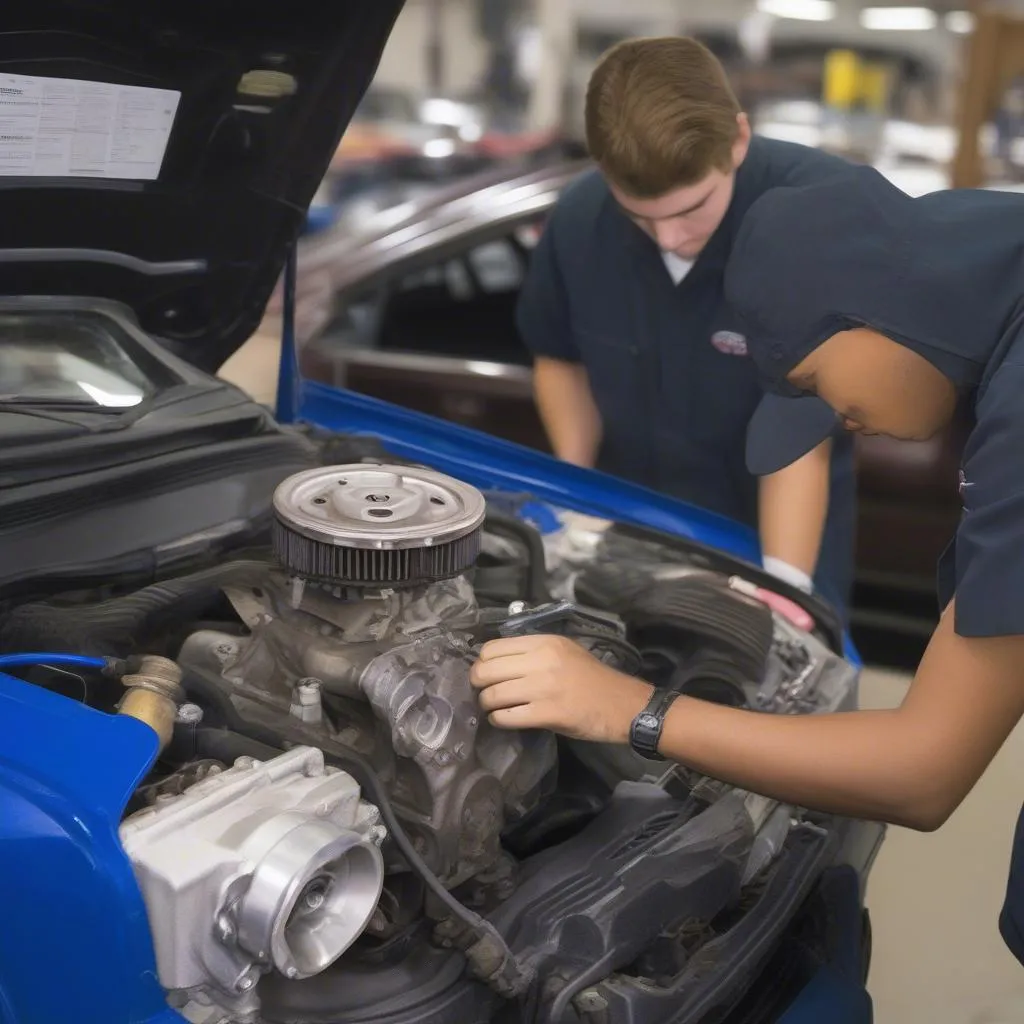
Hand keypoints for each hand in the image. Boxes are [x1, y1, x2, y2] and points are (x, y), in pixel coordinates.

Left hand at [470, 634, 653, 743]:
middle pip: (486, 670)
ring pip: (492, 695)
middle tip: (484, 691)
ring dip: (487, 704)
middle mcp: (541, 662)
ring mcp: (543, 688)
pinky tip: (504, 719)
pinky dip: (499, 720)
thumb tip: (496, 661)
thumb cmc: (592, 678)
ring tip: (495, 707)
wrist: (622, 704)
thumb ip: (533, 651)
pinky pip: (506, 717)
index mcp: (544, 642)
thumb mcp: (564, 650)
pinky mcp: (547, 714)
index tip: (486, 673)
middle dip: (478, 684)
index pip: (492, 648)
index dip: (482, 662)